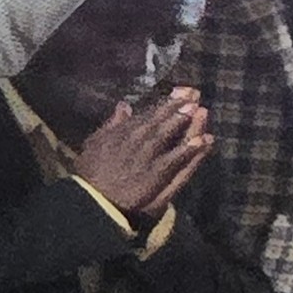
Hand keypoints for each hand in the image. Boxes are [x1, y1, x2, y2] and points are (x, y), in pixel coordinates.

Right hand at [70, 84, 211, 219]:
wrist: (92, 201)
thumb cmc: (89, 174)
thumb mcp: (94, 144)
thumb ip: (111, 124)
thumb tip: (124, 105)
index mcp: (120, 133)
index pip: (146, 114)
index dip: (164, 102)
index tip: (180, 91)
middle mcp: (134, 141)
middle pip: (158, 120)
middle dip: (177, 106)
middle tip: (194, 94)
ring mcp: (146, 157)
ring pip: (167, 135)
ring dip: (183, 122)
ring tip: (199, 109)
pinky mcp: (154, 175)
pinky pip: (174, 159)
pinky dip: (188, 149)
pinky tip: (202, 140)